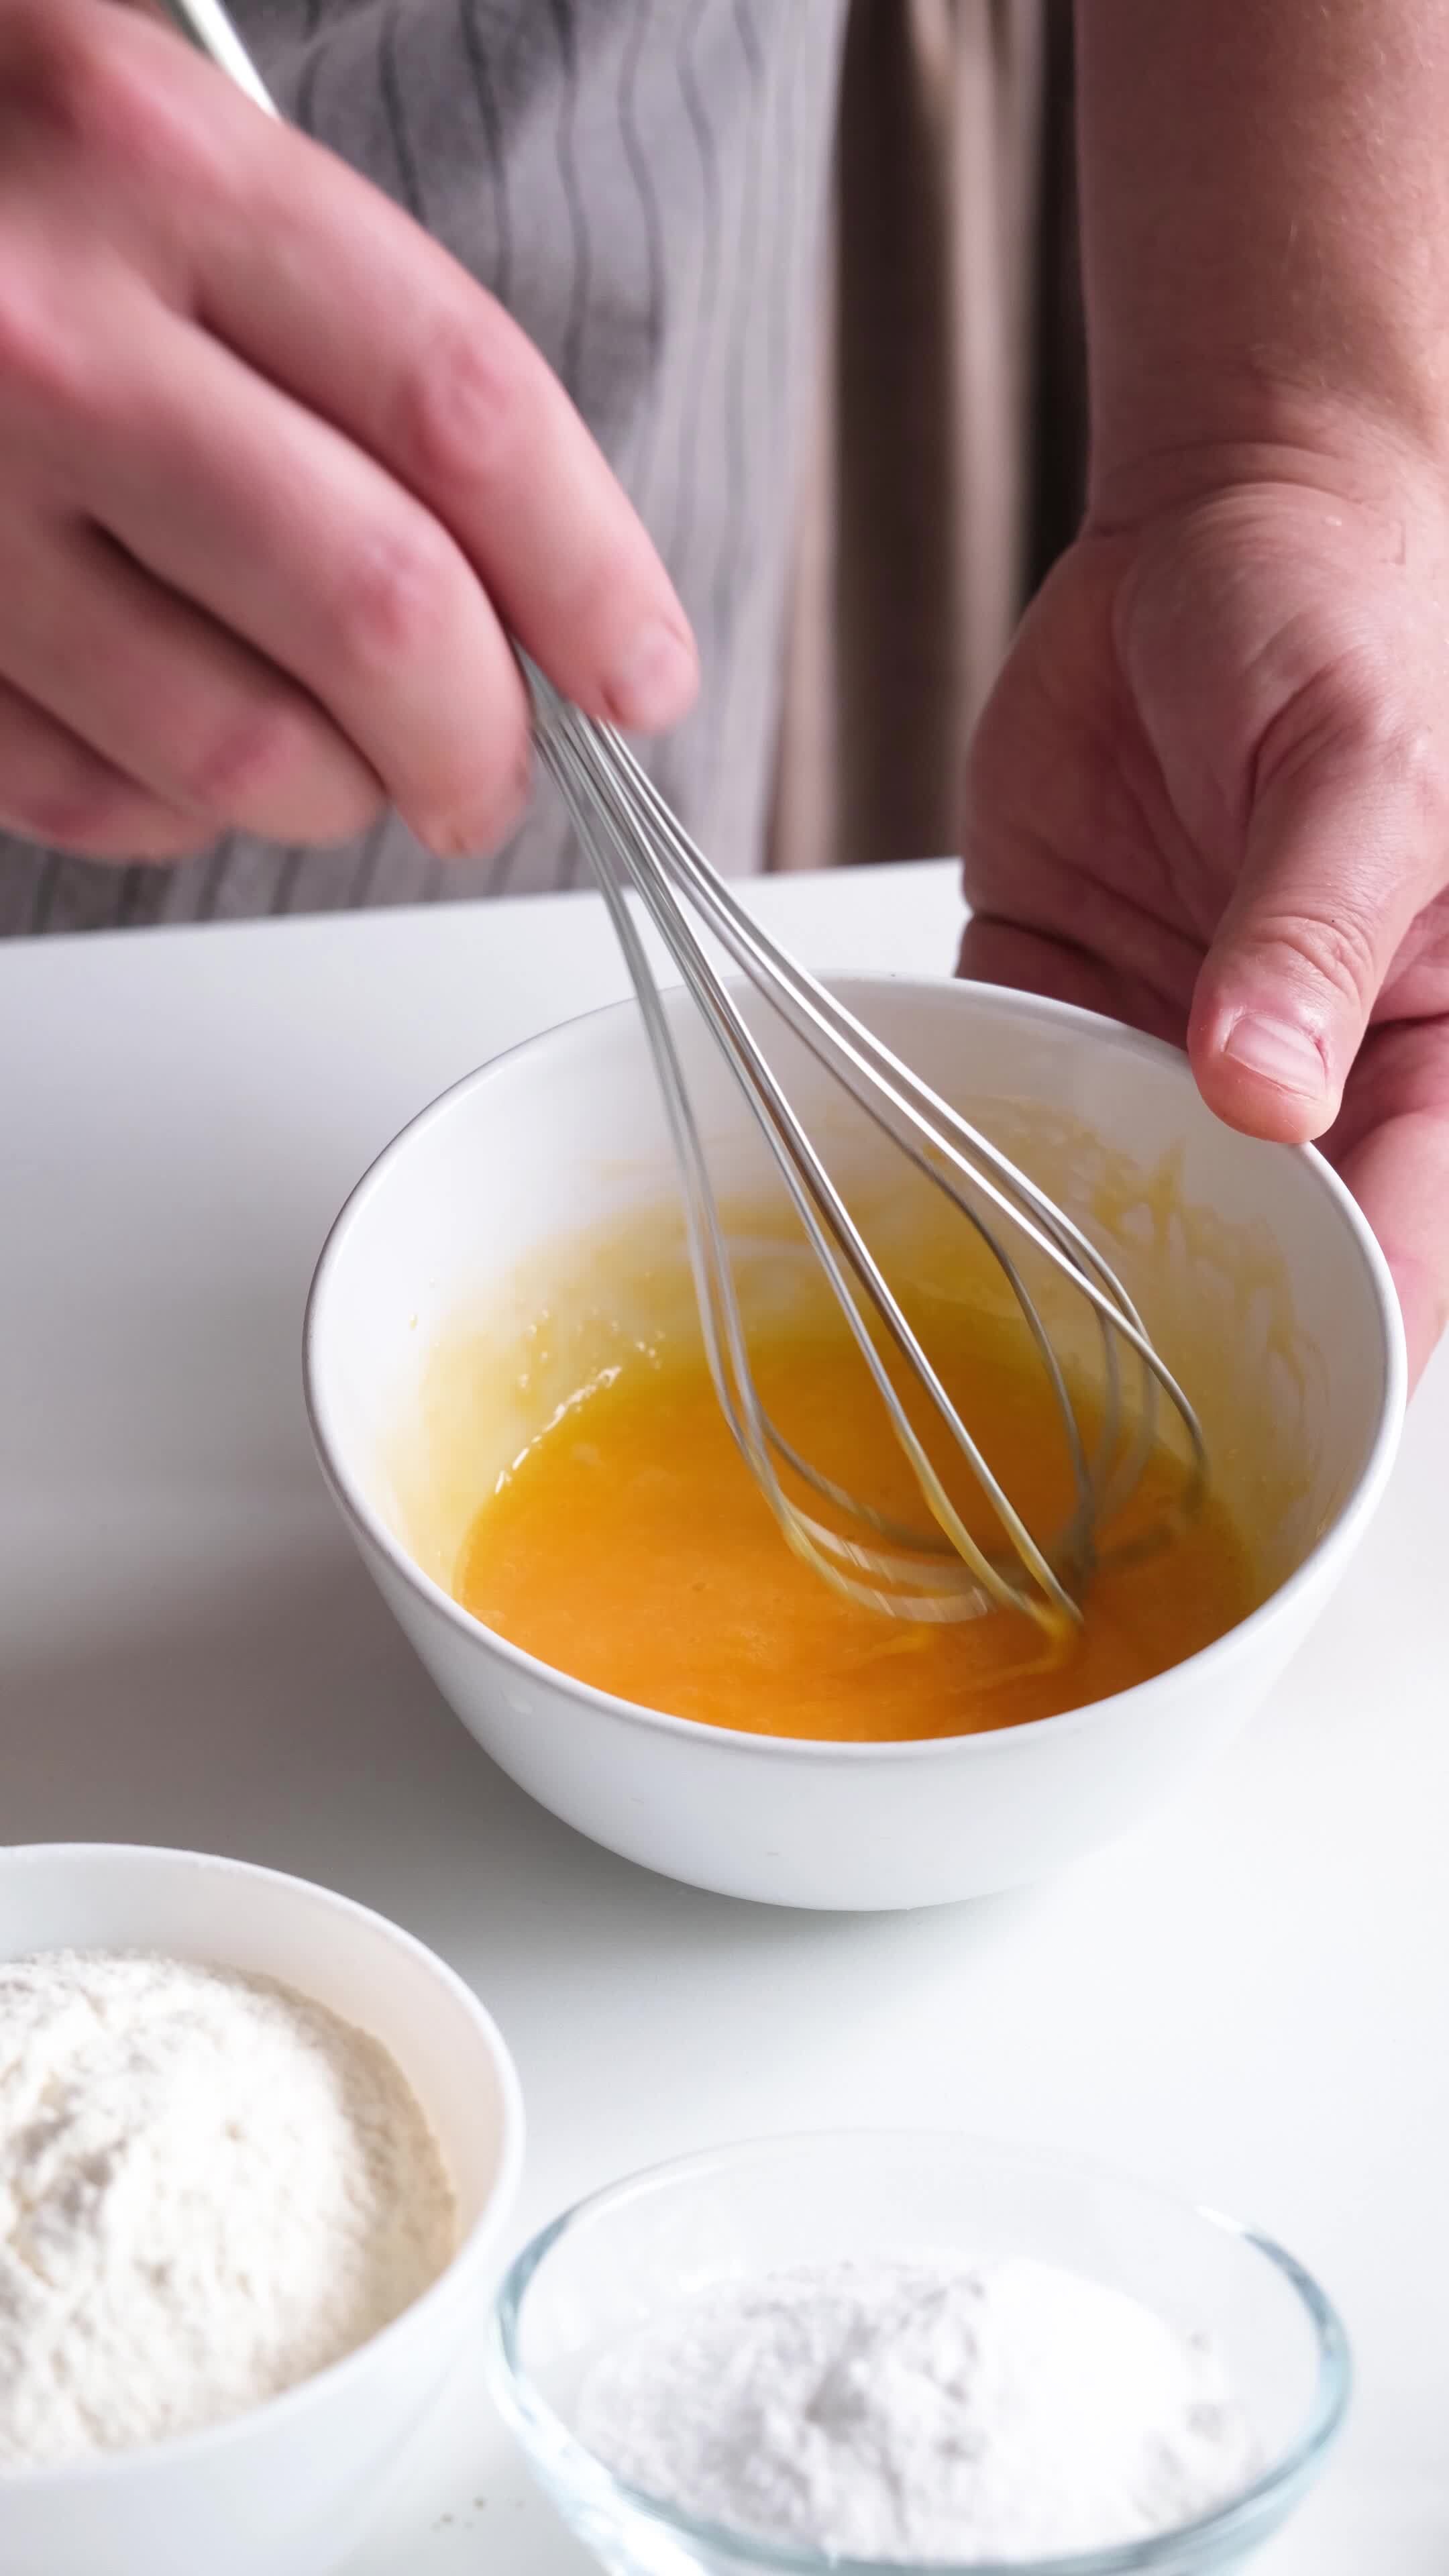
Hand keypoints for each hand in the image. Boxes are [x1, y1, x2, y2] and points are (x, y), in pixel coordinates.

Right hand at [0, 0, 694, 863]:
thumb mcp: (170, 150)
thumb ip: (351, 341)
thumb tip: (539, 591)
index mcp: (158, 168)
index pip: (464, 415)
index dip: (594, 577)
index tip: (642, 674)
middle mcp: (50, 340)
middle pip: (378, 619)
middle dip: (483, 741)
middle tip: (496, 771)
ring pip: (241, 751)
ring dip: (337, 793)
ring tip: (343, 758)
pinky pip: (93, 800)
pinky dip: (180, 811)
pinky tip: (187, 745)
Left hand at [958, 447, 1448, 1383]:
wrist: (1215, 521)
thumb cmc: (1342, 619)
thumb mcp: (1359, 767)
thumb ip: (1314, 928)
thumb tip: (1269, 1087)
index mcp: (1423, 1043)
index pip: (1401, 1232)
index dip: (1352, 1332)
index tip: (1279, 1421)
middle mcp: (1301, 1068)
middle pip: (1254, 1246)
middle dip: (1188, 1329)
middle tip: (1097, 1415)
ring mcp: (1174, 1040)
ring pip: (1115, 1193)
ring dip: (1057, 1253)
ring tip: (988, 1344)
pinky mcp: (1061, 991)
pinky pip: (1006, 1095)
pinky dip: (960, 1138)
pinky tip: (911, 1190)